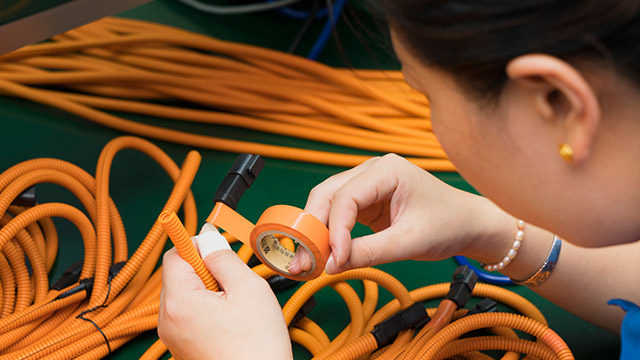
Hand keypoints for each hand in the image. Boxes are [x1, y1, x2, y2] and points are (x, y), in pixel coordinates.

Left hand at [158, 248, 292, 359]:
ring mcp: (174, 336)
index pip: (174, 254)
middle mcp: (168, 320)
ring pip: (185, 294)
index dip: (198, 245)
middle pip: (178, 274)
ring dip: (209, 290)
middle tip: (234, 282)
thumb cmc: (257, 345)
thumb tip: (209, 237)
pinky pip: (189, 314)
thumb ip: (224, 257)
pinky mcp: (183, 346)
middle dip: (205, 270)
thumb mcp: (248, 288)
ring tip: (235, 306)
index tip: (217, 247)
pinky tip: (230, 320)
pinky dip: (207, 309)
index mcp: (179, 302)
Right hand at [288, 154, 491, 274]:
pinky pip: (338, 215)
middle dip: (313, 228)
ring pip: (327, 205)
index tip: (333, 260)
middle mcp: (371, 171)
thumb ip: (370, 252)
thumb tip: (331, 266)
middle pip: (327, 195)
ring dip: (316, 232)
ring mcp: (367, 185)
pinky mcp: (366, 202)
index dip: (334, 230)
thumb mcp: (410, 241)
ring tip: (308, 262)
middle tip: (304, 261)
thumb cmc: (448, 224)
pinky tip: (324, 254)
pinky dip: (329, 235)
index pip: (346, 197)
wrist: (468, 224)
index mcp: (386, 169)